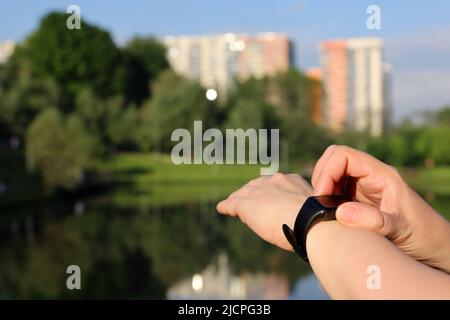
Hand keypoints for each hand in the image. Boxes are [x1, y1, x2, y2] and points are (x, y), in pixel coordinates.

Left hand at [216, 173, 312, 250]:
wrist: (310, 221)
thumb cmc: (317, 221)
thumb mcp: (311, 210)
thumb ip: (303, 208)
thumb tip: (302, 217)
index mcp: (292, 181)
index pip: (274, 184)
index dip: (268, 191)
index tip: (267, 196)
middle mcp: (274, 181)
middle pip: (256, 186)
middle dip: (250, 192)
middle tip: (246, 199)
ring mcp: (259, 192)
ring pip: (243, 194)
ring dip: (237, 200)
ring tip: (230, 205)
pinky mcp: (247, 204)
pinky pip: (233, 204)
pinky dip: (226, 206)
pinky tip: (222, 208)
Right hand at [312, 145, 449, 272]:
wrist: (434, 245)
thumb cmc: (422, 236)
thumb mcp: (399, 230)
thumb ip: (372, 220)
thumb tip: (340, 212)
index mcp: (381, 174)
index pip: (344, 155)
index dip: (327, 171)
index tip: (321, 196)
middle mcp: (371, 175)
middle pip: (335, 157)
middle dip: (321, 176)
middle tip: (319, 202)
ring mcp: (364, 184)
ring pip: (333, 170)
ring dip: (323, 186)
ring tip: (322, 208)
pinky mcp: (359, 196)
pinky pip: (336, 186)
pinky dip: (327, 196)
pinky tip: (328, 213)